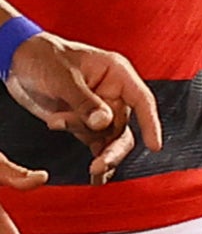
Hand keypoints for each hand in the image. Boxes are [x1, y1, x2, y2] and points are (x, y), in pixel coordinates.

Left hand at [9, 31, 163, 179]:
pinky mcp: (83, 122)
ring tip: (64, 134)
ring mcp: (99, 109)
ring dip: (89, 142)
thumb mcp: (63, 77)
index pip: (142, 100)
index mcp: (116, 74)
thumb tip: (104, 123)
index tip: (154, 146)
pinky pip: (95, 143)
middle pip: (124, 126)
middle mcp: (112, 93)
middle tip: (101, 164)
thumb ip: (84, 101)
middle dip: (113, 147)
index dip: (151, 123)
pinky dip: (95, 157)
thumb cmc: (42, 56)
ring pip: (107, 137)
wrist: (16, 60)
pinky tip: (96, 177)